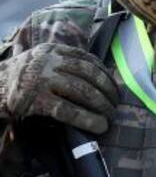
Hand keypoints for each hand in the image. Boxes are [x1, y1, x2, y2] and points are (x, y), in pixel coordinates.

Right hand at [0, 42, 118, 134]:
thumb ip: (62, 63)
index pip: (87, 59)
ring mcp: (42, 79)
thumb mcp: (39, 61)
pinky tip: (99, 126)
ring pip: (82, 92)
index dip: (105, 74)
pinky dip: (87, 119)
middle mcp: (48, 61)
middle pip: (89, 75)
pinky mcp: (36, 100)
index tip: (114, 86)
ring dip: (101, 106)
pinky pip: (68, 110)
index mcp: (52, 50)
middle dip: (107, 91)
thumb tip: (98, 77)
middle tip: (116, 104)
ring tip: (110, 116)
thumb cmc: (19, 79)